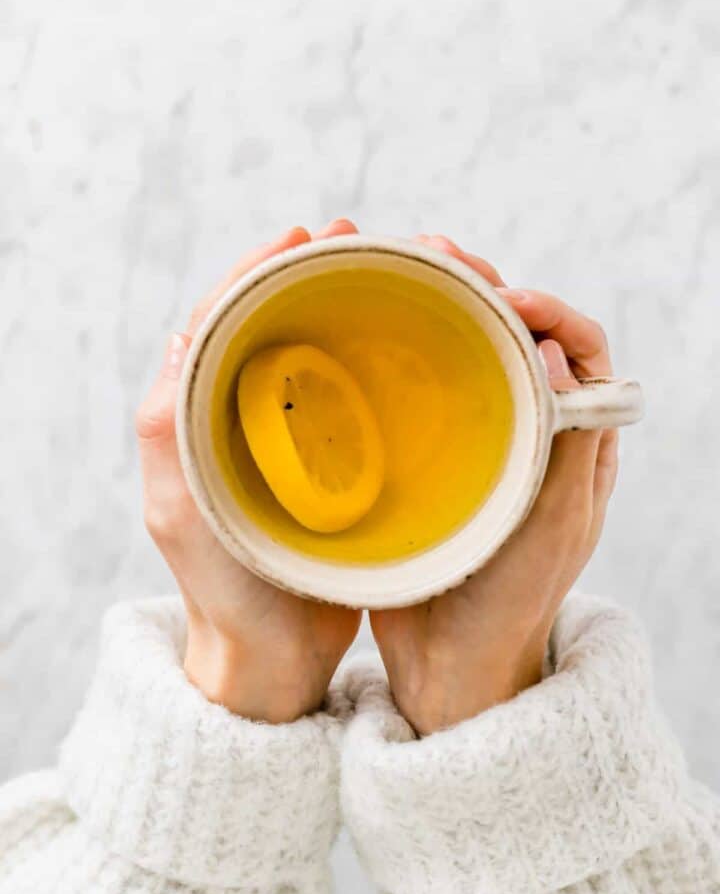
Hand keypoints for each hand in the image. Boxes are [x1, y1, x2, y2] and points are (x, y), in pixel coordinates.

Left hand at [136, 219, 361, 721]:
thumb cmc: (225, 591)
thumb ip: (168, 429)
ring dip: (347, 308)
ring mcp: (288, 441)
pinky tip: (411, 343)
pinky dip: (375, 361)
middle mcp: (242, 420)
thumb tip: (181, 332)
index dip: (258, 270)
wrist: (272, 658)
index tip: (304, 235)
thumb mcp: (182, 512)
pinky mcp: (330, 466)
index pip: (222, 321)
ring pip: (314, 353)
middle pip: (273, 324)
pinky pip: (350, 398)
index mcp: (200, 418)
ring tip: (395, 271)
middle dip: (310, 273)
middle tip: (357, 237)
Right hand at [370, 235, 618, 734]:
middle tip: (439, 255)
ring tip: (401, 270)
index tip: (504, 295)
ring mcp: (476, 441)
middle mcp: (528, 430)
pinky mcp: (429, 456)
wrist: (457, 662)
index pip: (579, 348)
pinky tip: (369, 331)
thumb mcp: (554, 525)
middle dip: (486, 287)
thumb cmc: (514, 599)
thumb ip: (569, 443)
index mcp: (573, 440)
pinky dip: (402, 350)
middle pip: (519, 335)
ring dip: (442, 306)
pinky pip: (421, 388)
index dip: (548, 310)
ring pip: (468, 352)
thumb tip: (557, 350)